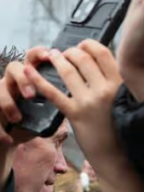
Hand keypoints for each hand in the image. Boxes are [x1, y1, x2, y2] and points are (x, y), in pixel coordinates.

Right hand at [0, 48, 51, 184]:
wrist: (17, 137)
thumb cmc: (38, 119)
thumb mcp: (51, 106)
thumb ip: (62, 95)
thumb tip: (86, 92)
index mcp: (31, 76)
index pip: (33, 58)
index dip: (38, 53)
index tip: (49, 54)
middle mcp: (15, 82)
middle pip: (14, 68)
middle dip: (23, 79)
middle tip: (32, 95)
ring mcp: (3, 93)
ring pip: (0, 88)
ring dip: (9, 102)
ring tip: (18, 118)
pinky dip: (1, 130)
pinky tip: (8, 138)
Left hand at [25, 42, 143, 191]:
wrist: (118, 156)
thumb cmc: (123, 128)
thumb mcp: (127, 102)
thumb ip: (118, 84)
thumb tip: (103, 64)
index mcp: (121, 85)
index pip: (103, 53)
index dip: (89, 45)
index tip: (83, 46)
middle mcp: (106, 90)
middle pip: (83, 58)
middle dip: (71, 52)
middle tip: (65, 54)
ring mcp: (89, 102)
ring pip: (68, 71)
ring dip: (57, 60)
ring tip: (52, 58)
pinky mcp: (75, 114)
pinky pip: (53, 93)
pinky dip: (39, 80)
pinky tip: (30, 73)